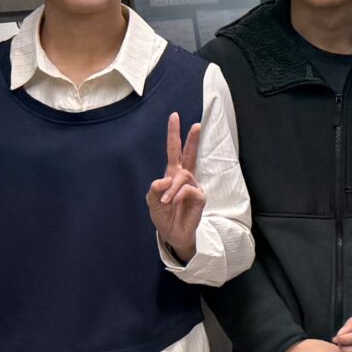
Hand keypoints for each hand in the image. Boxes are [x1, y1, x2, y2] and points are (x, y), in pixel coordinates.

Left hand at [145, 114, 206, 261]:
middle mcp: (185, 177)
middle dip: (192, 139)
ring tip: (165, 202)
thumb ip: (155, 189)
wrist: (172, 234)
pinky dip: (177, 195)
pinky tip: (173, 203)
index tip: (175, 116)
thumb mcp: (151, 202)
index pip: (174, 151)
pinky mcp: (200, 197)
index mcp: (172, 175)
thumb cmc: (163, 216)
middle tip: (197, 125)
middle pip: (189, 154)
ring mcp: (193, 186)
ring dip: (171, 188)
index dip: (174, 134)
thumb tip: (165, 179)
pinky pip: (188, 189)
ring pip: (182, 176)